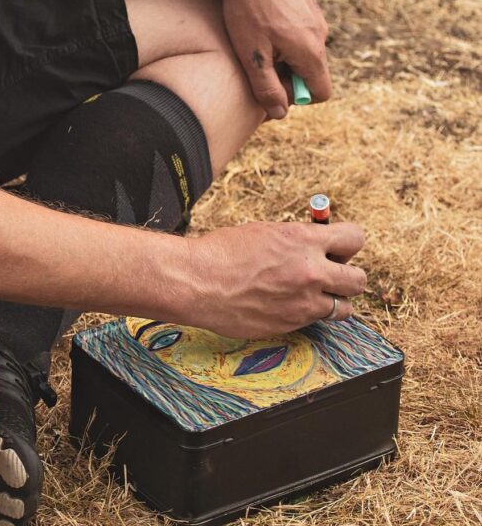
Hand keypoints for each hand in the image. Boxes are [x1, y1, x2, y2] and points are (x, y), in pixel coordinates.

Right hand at [182, 221, 366, 338]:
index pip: (354, 239)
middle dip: (348, 275)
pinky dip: (309, 313)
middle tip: (331, 272)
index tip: (339, 246)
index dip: (348, 243)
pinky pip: (316, 321)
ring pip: (345, 307)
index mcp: (304, 240)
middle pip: (359, 279)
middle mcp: (311, 271)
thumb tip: (317, 244)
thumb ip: (298, 239)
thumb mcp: (266, 231)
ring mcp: (303, 302)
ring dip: (334, 300)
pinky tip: (287, 303)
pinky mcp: (292, 324)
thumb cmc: (225, 251)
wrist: (199, 282)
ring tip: (314, 293)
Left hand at [220, 0, 330, 117]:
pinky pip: (301, 30)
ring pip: (305, 49)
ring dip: (285, 52)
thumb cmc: (247, 10)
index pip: (321, 92)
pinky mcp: (307, 2)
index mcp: (311, 51)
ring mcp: (315, 16)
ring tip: (257, 37)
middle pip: (312, 71)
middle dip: (288, 73)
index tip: (271, 83)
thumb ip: (266, 89)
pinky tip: (261, 19)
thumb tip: (280, 114)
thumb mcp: (251, 55)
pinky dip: (285, 33)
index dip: (297, 96)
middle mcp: (320, 34)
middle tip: (257, 60)